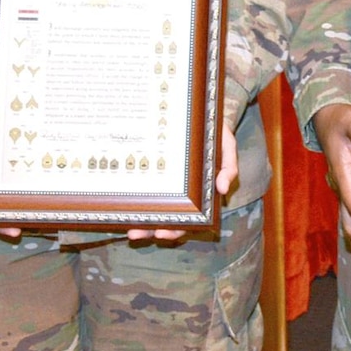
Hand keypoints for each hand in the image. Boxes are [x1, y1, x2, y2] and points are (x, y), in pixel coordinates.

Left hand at [127, 124, 237, 242]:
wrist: (200, 117)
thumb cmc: (215, 134)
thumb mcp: (227, 147)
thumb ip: (228, 167)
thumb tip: (222, 189)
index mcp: (201, 193)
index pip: (188, 219)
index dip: (176, 230)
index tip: (162, 234)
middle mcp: (182, 194)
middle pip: (166, 220)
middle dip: (150, 230)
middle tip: (136, 233)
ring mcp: (167, 185)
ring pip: (152, 210)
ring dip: (139, 222)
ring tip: (128, 228)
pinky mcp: (154, 173)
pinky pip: (143, 190)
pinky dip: (134, 201)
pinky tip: (122, 206)